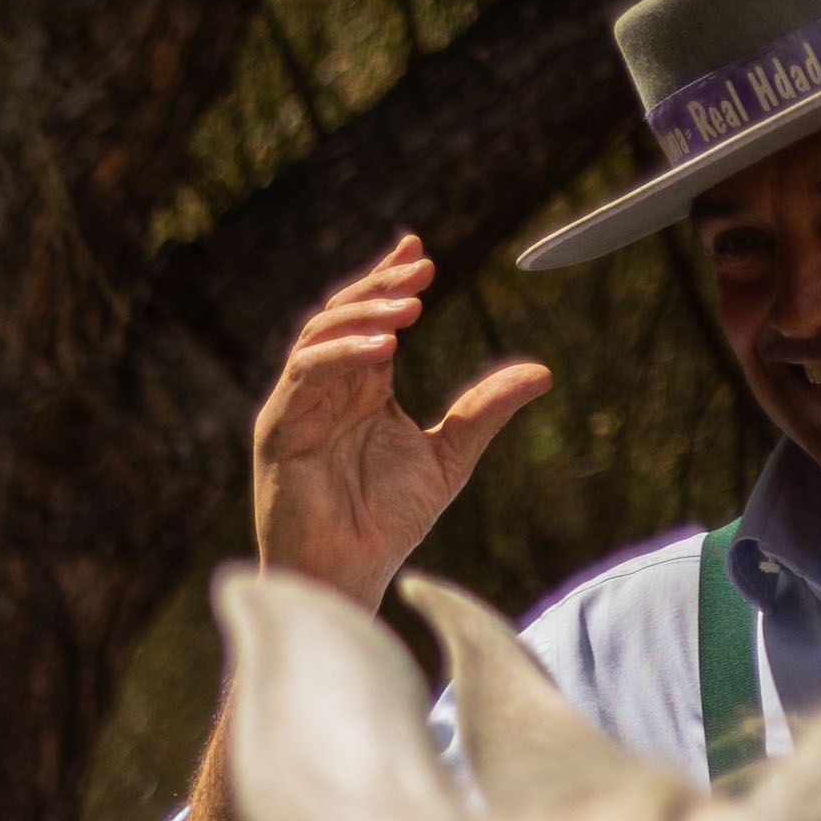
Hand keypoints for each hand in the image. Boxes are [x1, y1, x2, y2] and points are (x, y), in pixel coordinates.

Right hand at [248, 234, 553, 605]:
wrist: (347, 571)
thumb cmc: (386, 522)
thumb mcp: (450, 455)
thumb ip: (484, 410)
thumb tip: (542, 371)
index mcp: (361, 392)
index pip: (371, 319)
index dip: (389, 279)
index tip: (421, 249)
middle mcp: (325, 392)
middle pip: (342, 316)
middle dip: (380, 284)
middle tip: (424, 266)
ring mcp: (296, 408)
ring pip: (319, 335)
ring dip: (363, 312)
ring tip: (413, 305)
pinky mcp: (278, 429)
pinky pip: (304, 376)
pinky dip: (339, 353)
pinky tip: (381, 347)